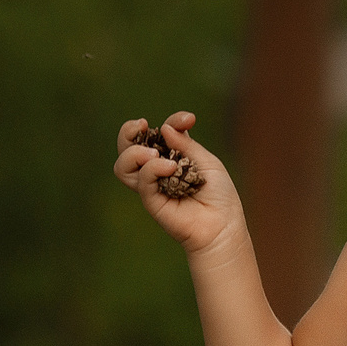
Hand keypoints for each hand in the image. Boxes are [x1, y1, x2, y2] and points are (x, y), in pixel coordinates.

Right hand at [115, 112, 245, 258]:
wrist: (223, 225)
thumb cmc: (220, 195)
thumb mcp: (207, 162)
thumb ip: (186, 145)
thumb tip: (164, 128)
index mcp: (174, 157)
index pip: (162, 133)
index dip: (173, 122)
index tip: (190, 119)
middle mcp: (158, 170)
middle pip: (128, 148)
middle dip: (128, 132)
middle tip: (142, 124)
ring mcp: (152, 186)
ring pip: (123, 166)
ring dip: (133, 152)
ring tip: (154, 152)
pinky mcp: (152, 201)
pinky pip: (142, 180)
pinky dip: (153, 168)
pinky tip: (170, 167)